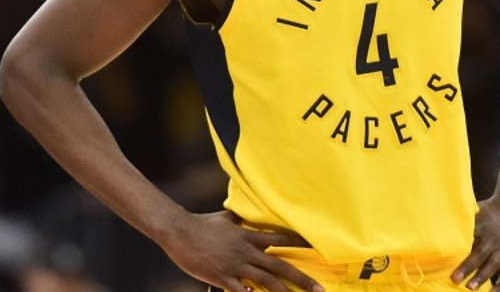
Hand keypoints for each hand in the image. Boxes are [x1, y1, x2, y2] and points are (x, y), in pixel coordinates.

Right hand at [161, 210, 323, 291]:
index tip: (318, 247)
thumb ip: (239, 220)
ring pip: (266, 281)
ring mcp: (235, 265)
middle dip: (302, 279)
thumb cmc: (201, 223)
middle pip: (280, 265)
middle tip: (320, 290)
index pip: (281, 237)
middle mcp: (246, 251)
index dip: (300, 242)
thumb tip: (246, 215)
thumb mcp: (224, 218)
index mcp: (248, 236)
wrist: (179, 230)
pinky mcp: (222, 277)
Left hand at [451, 193, 499, 290]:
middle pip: (479, 254)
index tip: (447, 254)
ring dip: (481, 278)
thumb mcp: (476, 209)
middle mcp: (492, 239)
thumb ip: (462, 218)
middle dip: (467, 267)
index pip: (468, 236)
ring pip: (492, 266)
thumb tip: (440, 221)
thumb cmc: (491, 209)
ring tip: (470, 288)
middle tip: (455, 278)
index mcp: (481, 226)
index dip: (459, 245)